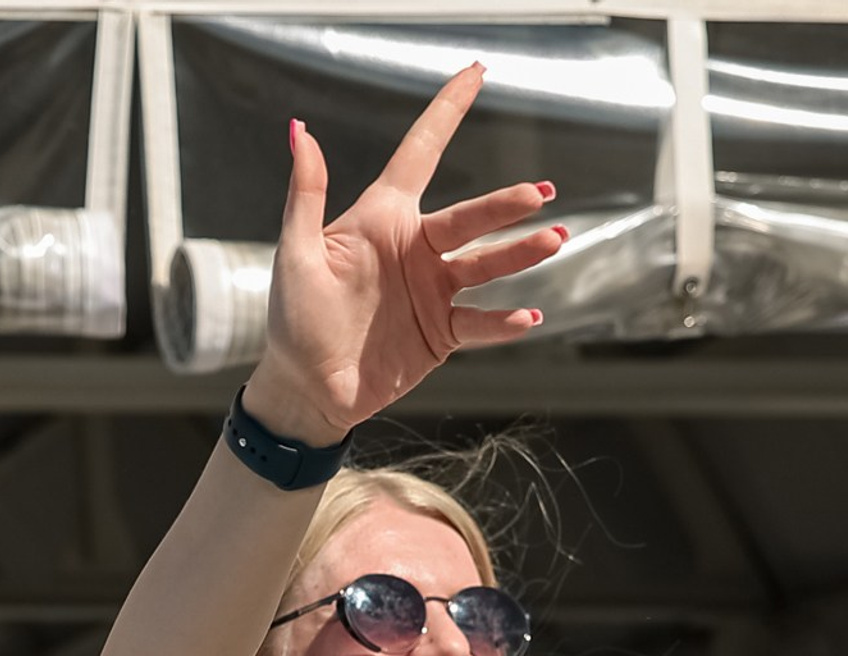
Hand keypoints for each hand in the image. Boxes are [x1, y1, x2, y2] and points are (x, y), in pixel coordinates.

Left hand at [243, 67, 564, 445]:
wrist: (306, 390)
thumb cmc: (293, 321)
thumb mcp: (296, 255)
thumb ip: (305, 195)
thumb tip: (301, 132)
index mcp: (382, 220)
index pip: (421, 153)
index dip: (447, 113)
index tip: (476, 73)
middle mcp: (415, 249)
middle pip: (470, 216)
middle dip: (506, 205)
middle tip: (538, 195)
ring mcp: (432, 291)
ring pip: (486, 264)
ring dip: (520, 253)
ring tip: (554, 240)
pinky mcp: (441, 333)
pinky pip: (479, 322)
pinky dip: (503, 321)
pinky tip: (527, 316)